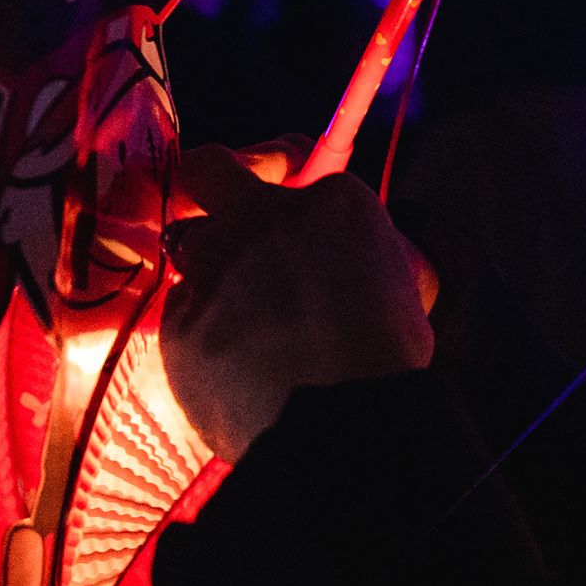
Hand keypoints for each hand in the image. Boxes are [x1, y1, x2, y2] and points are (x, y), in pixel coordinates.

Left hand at [161, 148, 433, 461]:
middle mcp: (261, 221)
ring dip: (207, 264)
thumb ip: (361, 249)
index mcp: (330, 202)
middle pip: (206, 168)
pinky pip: (182, 312)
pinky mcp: (181, 325)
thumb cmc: (390, 360)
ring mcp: (214, 270)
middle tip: (229, 220)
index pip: (292, 155)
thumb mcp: (403, 282)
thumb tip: (340, 254)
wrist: (348, 430)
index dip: (283, 175)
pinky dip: (202, 329)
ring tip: (239, 309)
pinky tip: (232, 363)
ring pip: (186, 242)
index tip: (281, 196)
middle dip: (213, 184)